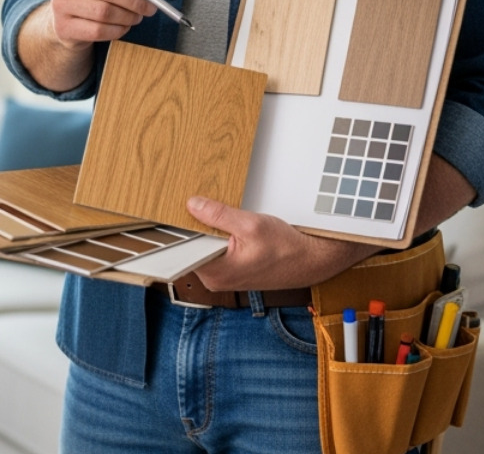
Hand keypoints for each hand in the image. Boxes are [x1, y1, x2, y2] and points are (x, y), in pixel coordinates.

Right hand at [46, 0, 156, 48]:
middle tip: (149, 8)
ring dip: (128, 17)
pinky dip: (117, 30)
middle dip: (135, 1)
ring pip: (104, 12)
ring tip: (136, 17)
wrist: (68, 16)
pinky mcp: (63, 26)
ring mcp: (60, 3)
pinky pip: (98, 30)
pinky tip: (123, 26)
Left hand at [186, 196, 365, 291]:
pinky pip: (215, 250)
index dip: (179, 227)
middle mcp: (216, 279)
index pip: (183, 249)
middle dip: (196, 226)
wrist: (310, 260)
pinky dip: (219, 236)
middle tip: (197, 205)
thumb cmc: (287, 249)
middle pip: (192, 247)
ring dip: (209, 230)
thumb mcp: (251, 225)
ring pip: (204, 247)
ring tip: (216, 214)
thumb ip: (219, 215)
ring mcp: (223, 276)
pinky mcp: (231, 270)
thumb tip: (193, 204)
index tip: (172, 211)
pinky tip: (226, 226)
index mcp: (216, 272)